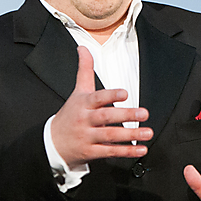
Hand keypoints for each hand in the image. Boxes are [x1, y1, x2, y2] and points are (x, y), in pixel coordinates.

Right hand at [50, 46, 151, 166]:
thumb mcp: (77, 92)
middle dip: (126, 115)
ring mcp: (88, 137)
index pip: (97, 98)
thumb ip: (85, 70)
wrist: (52, 143)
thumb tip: (83, 48)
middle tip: (144, 113)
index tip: (125, 93)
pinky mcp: (91, 152)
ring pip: (110, 136)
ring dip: (131, 134)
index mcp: (83, 103)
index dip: (111, 95)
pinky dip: (126, 151)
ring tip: (148, 132)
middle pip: (106, 117)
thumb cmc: (70, 114)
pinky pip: (110, 151)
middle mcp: (85, 120)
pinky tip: (141, 149)